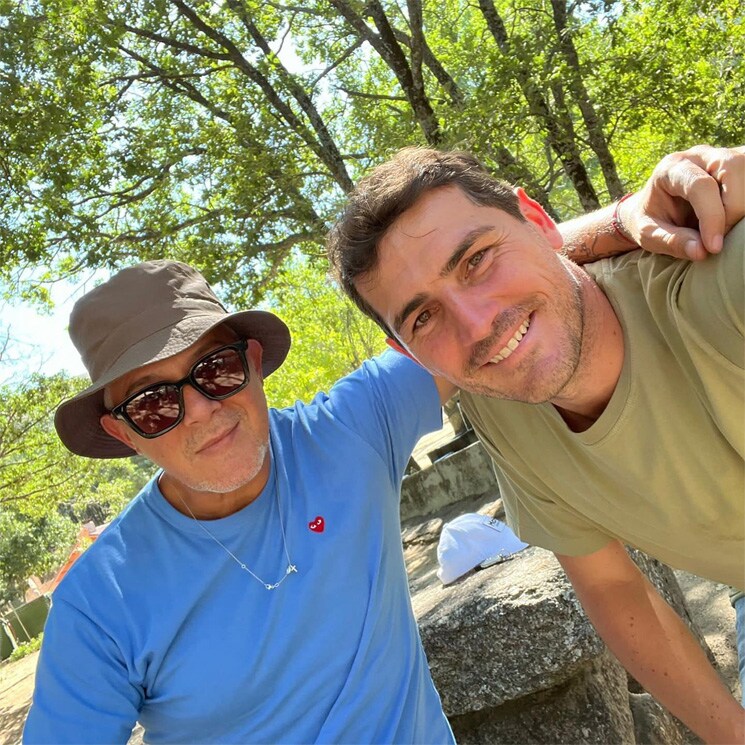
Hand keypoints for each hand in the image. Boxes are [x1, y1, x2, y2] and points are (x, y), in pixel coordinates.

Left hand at [619, 145, 744, 259]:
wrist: (653, 208)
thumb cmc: (650, 220)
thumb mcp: (648, 236)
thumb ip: (671, 242)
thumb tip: (702, 252)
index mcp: (672, 168)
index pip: (700, 185)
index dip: (712, 216)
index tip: (713, 247)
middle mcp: (699, 155)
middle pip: (733, 169)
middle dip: (733, 209)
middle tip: (718, 238)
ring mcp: (720, 156)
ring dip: (743, 204)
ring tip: (724, 228)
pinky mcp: (736, 166)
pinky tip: (733, 218)